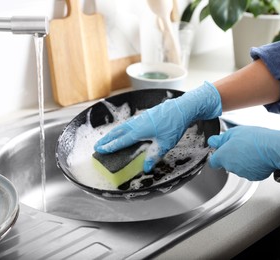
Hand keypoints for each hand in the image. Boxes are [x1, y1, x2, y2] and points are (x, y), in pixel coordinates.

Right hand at [94, 82, 221, 171]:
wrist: (182, 108)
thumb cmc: (174, 125)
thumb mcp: (165, 144)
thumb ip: (153, 156)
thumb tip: (145, 168)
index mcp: (139, 131)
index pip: (121, 141)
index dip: (110, 146)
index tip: (100, 150)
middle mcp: (137, 123)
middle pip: (118, 132)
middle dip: (107, 139)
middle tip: (97, 145)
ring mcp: (141, 118)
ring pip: (123, 126)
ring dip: (113, 133)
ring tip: (107, 137)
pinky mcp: (146, 115)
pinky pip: (129, 122)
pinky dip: (122, 128)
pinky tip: (124, 129)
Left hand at [208, 126, 279, 180]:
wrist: (272, 148)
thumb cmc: (254, 139)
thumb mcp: (234, 132)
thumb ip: (221, 139)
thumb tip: (213, 141)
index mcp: (223, 157)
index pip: (213, 162)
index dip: (216, 157)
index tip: (220, 152)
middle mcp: (231, 167)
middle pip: (227, 163)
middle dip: (232, 156)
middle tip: (241, 146)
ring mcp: (242, 173)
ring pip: (239, 167)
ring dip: (242, 161)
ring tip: (251, 150)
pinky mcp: (254, 177)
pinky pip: (250, 171)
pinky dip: (253, 166)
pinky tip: (258, 157)